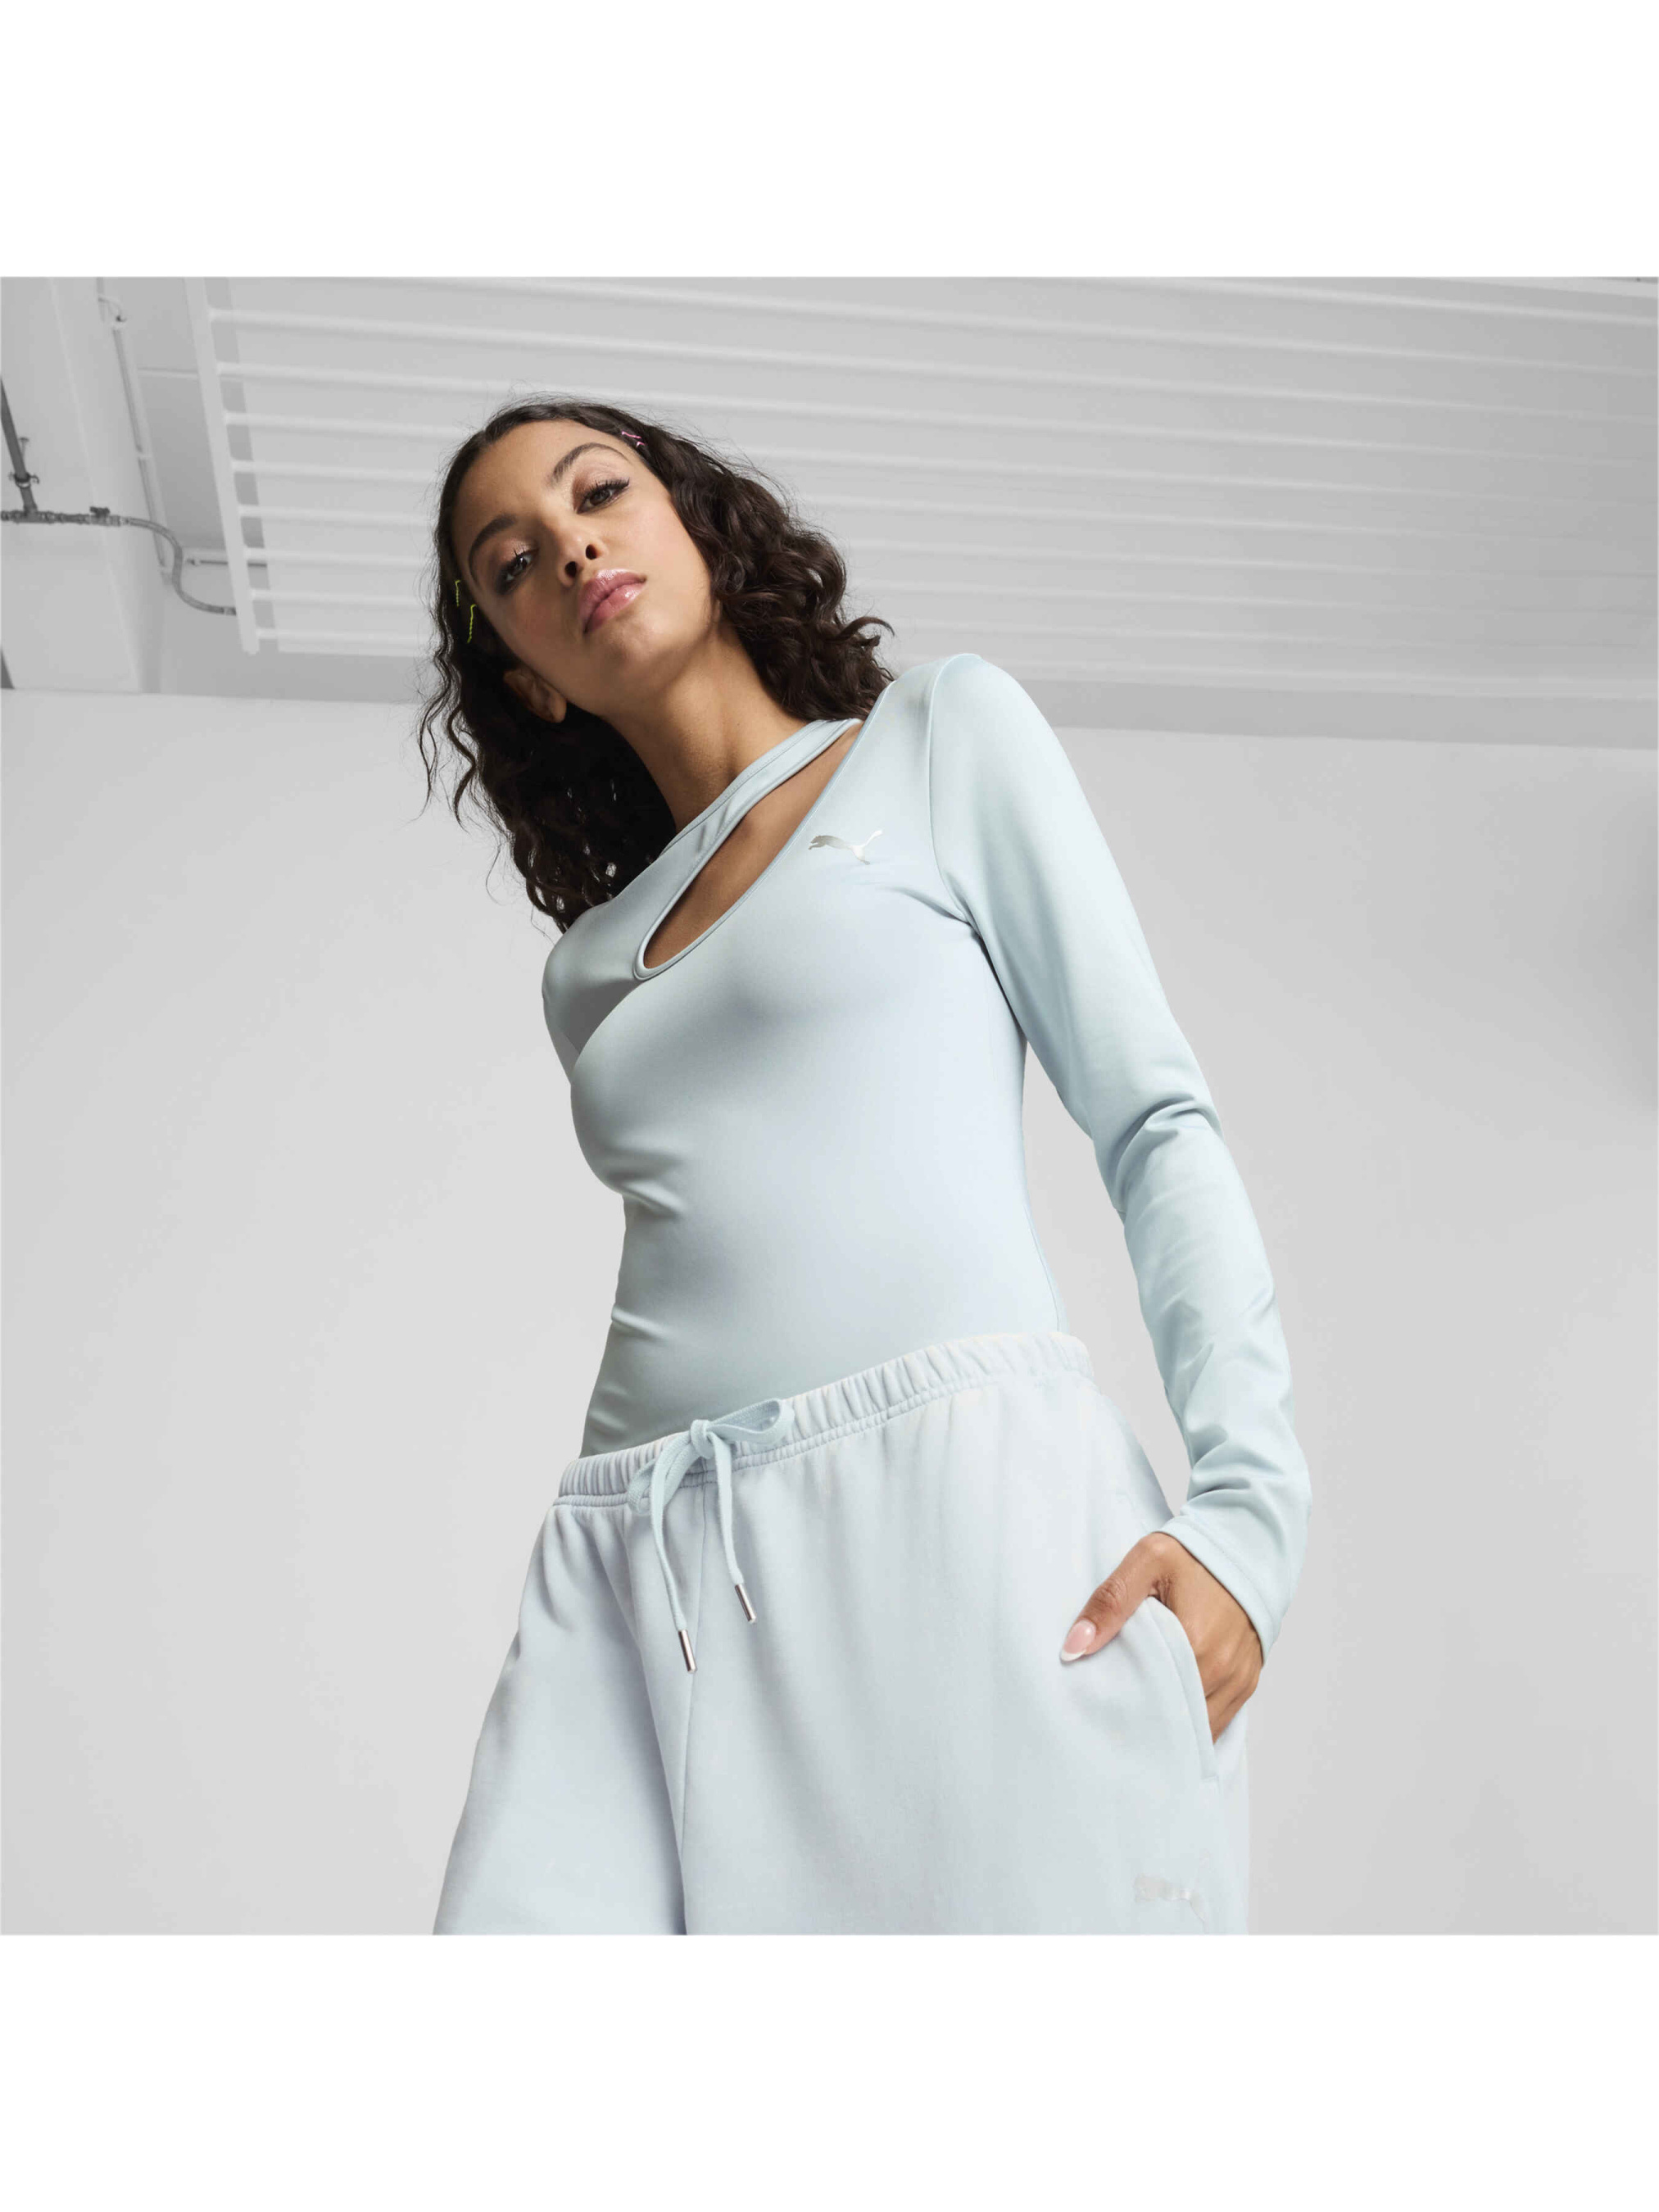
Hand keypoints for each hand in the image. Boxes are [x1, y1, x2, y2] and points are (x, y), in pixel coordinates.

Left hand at [1059, 1532, 1262, 1740]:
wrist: (1247, 1546)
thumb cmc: (1195, 1554)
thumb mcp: (1146, 1562)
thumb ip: (1110, 1603)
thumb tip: (1072, 1649)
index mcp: (1195, 1645)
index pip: (1155, 1702)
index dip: (1127, 1712)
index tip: (1102, 1715)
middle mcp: (1222, 1671)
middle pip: (1178, 1720)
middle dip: (1149, 1725)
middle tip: (1117, 1722)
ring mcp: (1239, 1679)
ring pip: (1202, 1726)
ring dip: (1175, 1725)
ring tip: (1143, 1718)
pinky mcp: (1248, 1681)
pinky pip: (1221, 1719)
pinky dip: (1196, 1719)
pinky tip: (1173, 1711)